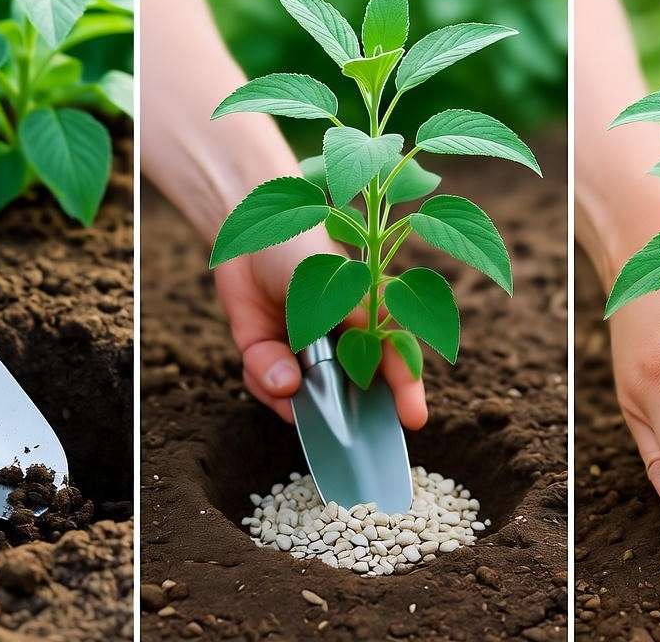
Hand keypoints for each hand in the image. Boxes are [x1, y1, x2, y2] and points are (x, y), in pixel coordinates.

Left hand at [213, 226, 426, 428]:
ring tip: (282, 381)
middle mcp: (338, 339)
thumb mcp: (329, 274)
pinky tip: (257, 362)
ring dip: (292, 397)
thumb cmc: (297, 243)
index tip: (413, 418)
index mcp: (366, 316)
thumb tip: (341, 367)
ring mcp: (303, 351)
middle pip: (351, 390)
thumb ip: (344, 316)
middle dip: (342, 411)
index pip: (394, 357)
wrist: (245, 232)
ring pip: (306, 397)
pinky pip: (269, 387)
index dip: (407, 389)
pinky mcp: (268, 355)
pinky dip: (262, 382)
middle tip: (334, 427)